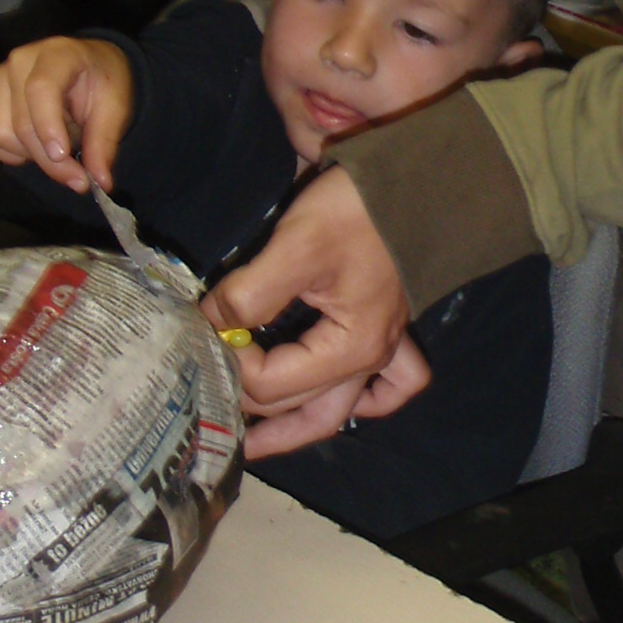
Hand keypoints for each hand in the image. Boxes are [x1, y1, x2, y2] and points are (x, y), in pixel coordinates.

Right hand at [0, 36, 134, 191]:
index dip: (48, 126)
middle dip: (49, 159)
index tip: (62, 156)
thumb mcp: (116, 108)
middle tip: (80, 179)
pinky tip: (37, 146)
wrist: (88, 67)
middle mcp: (19, 62)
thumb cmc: (102, 83)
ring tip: (58, 146)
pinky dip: (14, 154)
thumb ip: (105, 142)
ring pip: (0, 134)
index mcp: (57, 54)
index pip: (41, 89)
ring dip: (31, 155)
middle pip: (21, 123)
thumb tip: (101, 182)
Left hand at [200, 169, 424, 447]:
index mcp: (349, 350)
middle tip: (202, 417)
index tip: (205, 328)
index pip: (271, 383)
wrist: (419, 179)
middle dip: (249, 410)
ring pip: (335, 411)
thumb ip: (247, 294)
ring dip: (293, 430)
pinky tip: (337, 399)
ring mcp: (383, 348)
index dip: (230, 360)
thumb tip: (208, 324)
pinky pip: (387, 387)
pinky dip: (363, 401)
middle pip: (298, 406)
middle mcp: (369, 361)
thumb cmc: (358, 212)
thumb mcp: (293, 248)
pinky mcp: (388, 330)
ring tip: (252, 442)